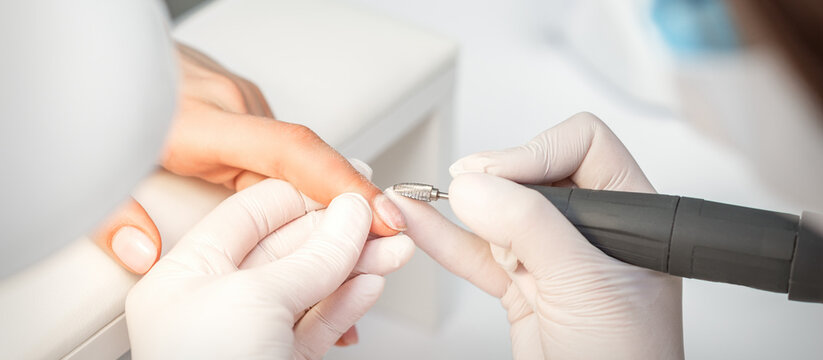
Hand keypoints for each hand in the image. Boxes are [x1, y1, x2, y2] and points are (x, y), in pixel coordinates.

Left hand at [93, 43, 403, 273]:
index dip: (341, 184)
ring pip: (304, 161)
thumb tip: (142, 252)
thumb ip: (117, 215)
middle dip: (351, 208)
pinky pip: (289, 154)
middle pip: (311, 163)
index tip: (376, 213)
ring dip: (329, 201)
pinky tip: (310, 217)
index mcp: (206, 122)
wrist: (116, 56)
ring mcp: (248, 106)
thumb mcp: (108, 163)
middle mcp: (239, 109)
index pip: (291, 151)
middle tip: (381, 248)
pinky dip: (307, 186)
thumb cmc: (116, 99)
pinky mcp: (251, 110)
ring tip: (352, 244)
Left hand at [126, 179, 413, 358]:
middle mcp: (215, 302)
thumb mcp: (256, 301)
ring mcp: (251, 334)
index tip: (349, 189)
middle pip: (290, 248)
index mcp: (185, 277)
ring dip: (357, 264)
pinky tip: (372, 280)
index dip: (305, 197)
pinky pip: (319, 320)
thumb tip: (349, 215)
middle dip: (342, 232)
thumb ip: (311, 255)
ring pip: (313, 284)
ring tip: (395, 248)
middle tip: (384, 220)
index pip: (252, 214)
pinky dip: (349, 299)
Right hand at [387, 112, 683, 358]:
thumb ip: (530, 228)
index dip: (534, 152)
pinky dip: (445, 239)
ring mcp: (554, 259)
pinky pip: (477, 254)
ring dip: (456, 208)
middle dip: (492, 181)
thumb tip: (477, 186)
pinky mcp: (523, 287)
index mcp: (631, 215)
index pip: (582, 147)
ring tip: (417, 198)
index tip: (495, 177)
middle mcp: (592, 230)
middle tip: (462, 191)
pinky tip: (419, 223)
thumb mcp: (584, 284)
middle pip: (532, 175)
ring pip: (498, 214)